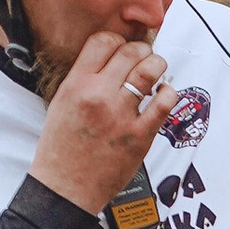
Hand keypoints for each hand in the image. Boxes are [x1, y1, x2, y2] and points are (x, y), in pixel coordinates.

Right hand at [30, 28, 176, 217]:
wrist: (65, 188)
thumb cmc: (62, 148)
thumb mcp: (61, 103)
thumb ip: (83, 79)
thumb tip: (110, 60)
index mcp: (76, 84)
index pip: (102, 41)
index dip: (117, 40)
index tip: (122, 48)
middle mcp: (98, 95)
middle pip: (130, 51)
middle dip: (142, 50)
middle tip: (144, 58)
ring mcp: (121, 115)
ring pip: (150, 70)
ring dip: (158, 65)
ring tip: (157, 70)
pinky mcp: (140, 136)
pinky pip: (165, 103)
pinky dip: (168, 92)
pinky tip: (163, 94)